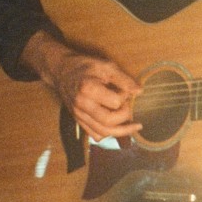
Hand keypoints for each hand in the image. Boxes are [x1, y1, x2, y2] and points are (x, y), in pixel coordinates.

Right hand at [23, 31, 141, 142]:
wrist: (62, 71)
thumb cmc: (85, 66)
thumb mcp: (106, 66)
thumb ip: (123, 79)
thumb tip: (139, 91)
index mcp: (88, 90)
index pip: (115, 103)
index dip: (125, 98)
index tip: (126, 91)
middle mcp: (82, 105)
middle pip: (108, 122)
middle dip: (125, 117)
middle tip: (131, 108)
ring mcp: (78, 115)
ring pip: (101, 132)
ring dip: (121, 132)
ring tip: (134, 126)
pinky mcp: (78, 120)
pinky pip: (94, 134)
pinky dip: (108, 133)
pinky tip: (118, 128)